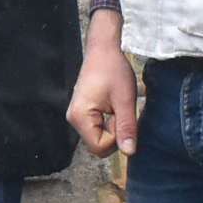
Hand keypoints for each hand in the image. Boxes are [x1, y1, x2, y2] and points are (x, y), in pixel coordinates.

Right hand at [70, 17, 138, 155]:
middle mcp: (73, 119)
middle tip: (118, 109)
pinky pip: (97, 128)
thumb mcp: (125, 100)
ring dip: (112, 126)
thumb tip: (129, 152)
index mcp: (80, 117)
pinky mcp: (82, 113)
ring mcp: (76, 116)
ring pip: (99, 137)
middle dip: (114, 132)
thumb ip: (127, 127)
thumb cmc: (112, 69)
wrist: (103, 49)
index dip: (116, 137)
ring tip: (114, 105)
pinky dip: (108, 121)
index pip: (100, 147)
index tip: (120, 115)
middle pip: (98, 145)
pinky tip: (111, 105)